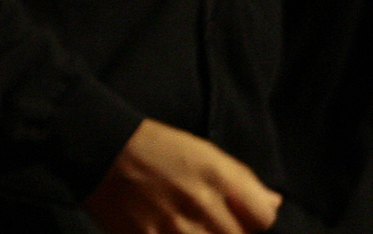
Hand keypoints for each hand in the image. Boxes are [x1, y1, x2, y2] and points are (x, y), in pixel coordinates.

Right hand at [85, 117, 281, 233]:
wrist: (99, 148)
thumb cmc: (154, 147)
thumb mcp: (203, 151)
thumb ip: (243, 180)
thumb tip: (273, 204)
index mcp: (217, 175)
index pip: (263, 219)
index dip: (255, 222)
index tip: (240, 219)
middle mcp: (200, 203)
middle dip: (228, 232)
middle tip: (206, 221)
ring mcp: (174, 227)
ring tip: (188, 225)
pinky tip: (169, 229)